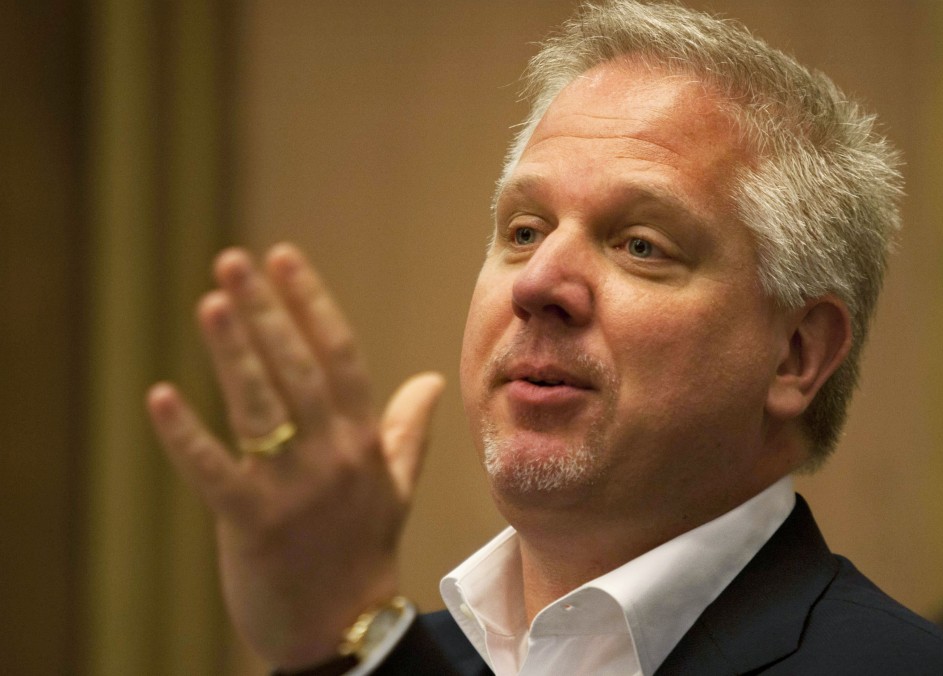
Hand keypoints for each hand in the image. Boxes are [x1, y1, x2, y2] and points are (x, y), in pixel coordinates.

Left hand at [145, 244, 444, 668]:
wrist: (344, 629)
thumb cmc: (362, 551)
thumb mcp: (393, 487)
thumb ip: (406, 429)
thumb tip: (429, 381)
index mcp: (362, 442)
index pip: (340, 357)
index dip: (311, 304)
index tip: (284, 257)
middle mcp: (333, 456)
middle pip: (298, 369)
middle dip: (267, 311)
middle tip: (235, 261)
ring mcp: (295, 489)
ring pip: (262, 407)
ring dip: (234, 353)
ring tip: (210, 302)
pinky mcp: (254, 523)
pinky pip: (215, 471)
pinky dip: (187, 436)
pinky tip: (161, 397)